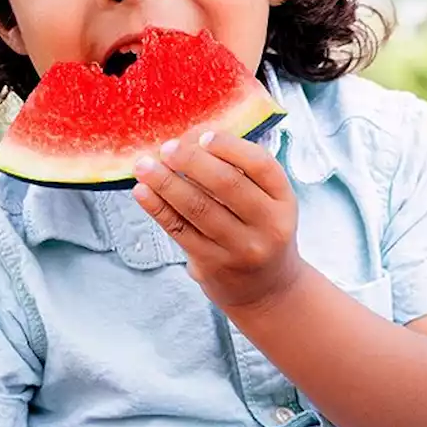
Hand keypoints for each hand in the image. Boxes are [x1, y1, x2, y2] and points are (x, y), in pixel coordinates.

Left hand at [131, 128, 303, 311]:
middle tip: (167, 148)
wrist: (267, 290)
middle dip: (191, 161)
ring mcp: (239, 248)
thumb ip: (240, 172)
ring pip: (198, 208)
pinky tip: (142, 191)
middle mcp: (267, 225)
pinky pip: (179, 230)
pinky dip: (158, 208)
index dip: (230, 147)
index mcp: (283, 200)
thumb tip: (191, 138)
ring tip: (144, 166)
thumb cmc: (260, 231)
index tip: (203, 136)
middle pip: (226, 184)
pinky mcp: (212, 265)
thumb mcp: (268, 202)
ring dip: (166, 183)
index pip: (260, 165)